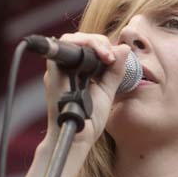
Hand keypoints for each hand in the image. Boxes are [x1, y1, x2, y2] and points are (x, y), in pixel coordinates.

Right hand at [43, 33, 130, 148]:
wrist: (79, 136)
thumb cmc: (90, 119)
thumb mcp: (107, 91)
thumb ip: (115, 71)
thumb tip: (123, 48)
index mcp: (77, 72)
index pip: (88, 48)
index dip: (102, 47)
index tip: (114, 59)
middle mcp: (65, 69)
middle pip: (81, 40)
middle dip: (99, 42)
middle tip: (111, 57)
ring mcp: (58, 70)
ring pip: (73, 39)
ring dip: (92, 43)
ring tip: (106, 56)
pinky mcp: (54, 72)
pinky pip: (64, 46)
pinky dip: (81, 46)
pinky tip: (98, 56)